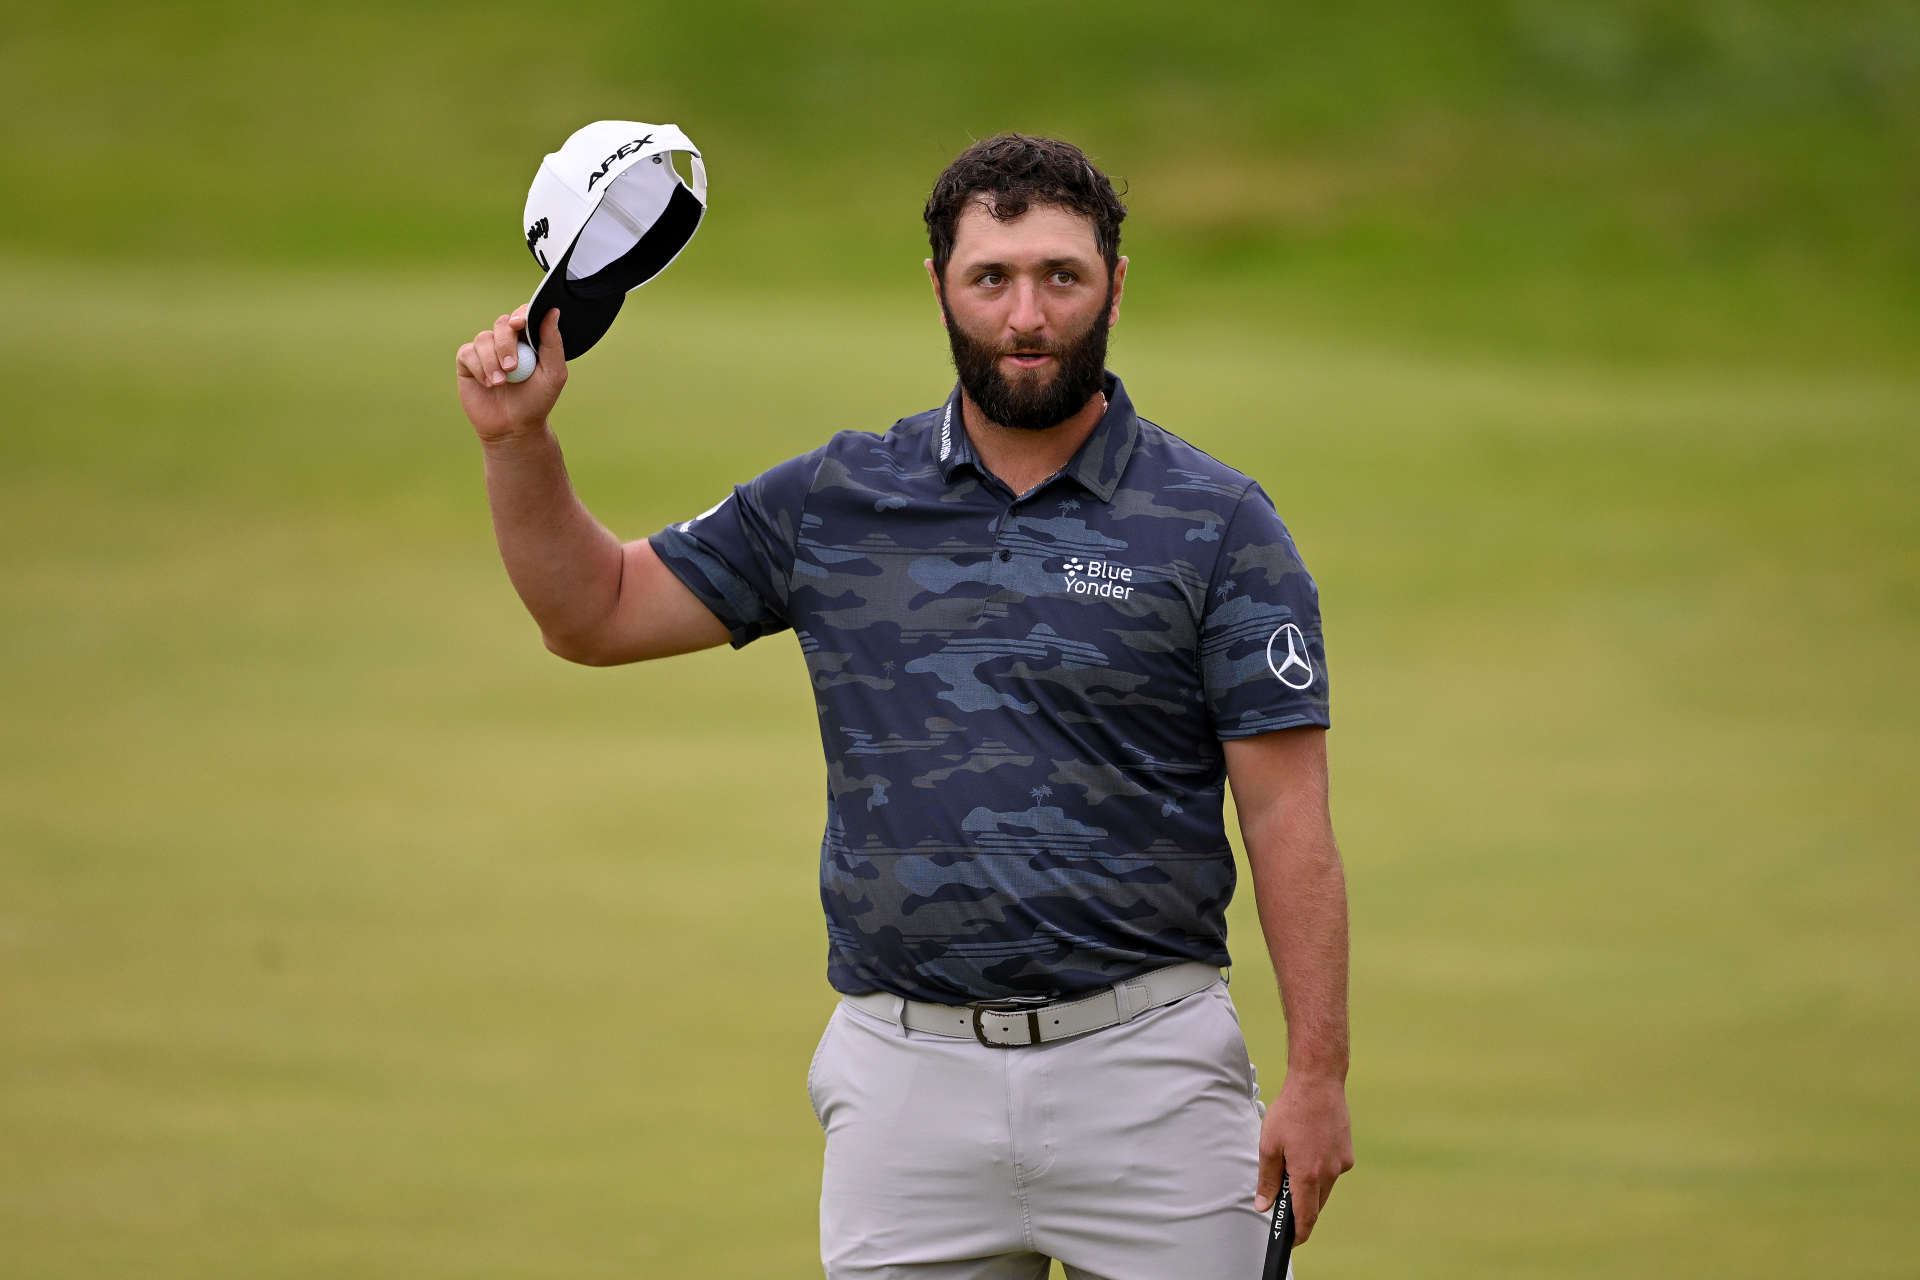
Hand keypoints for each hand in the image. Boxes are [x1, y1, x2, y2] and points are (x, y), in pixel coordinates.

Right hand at [455, 305, 566, 442]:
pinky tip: (488, 384)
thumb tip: (552, 311)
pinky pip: (468, 353)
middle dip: (506, 344)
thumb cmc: (537, 401)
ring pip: (483, 338)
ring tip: (500, 383)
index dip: (520, 315)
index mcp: (528, 340)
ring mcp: (486, 350)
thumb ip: (553, 342)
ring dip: (492, 361)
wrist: (514, 428)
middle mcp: (506, 341)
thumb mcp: (553, 373)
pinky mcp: (468, 362)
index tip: (519, 324)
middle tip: (512, 367)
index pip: (523, 315)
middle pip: (502, 324)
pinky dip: (479, 368)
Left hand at [1254, 1071, 1352, 1246]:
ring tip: (1294, 1161)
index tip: (1291, 1240)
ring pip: (1324, 1188)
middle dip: (1301, 1207)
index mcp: (1307, 1174)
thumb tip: (1264, 1205)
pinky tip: (1309, 1148)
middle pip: (1315, 1204)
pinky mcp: (1348, 1153)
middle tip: (1283, 1198)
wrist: (1318, 1083)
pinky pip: (1332, 1171)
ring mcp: (1341, 1163)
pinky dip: (1320, 1169)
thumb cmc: (1291, 1110)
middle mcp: (1329, 1173)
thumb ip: (1266, 1179)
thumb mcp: (1269, 1144)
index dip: (1298, 1233)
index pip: (1305, 1216)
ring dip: (1310, 1186)